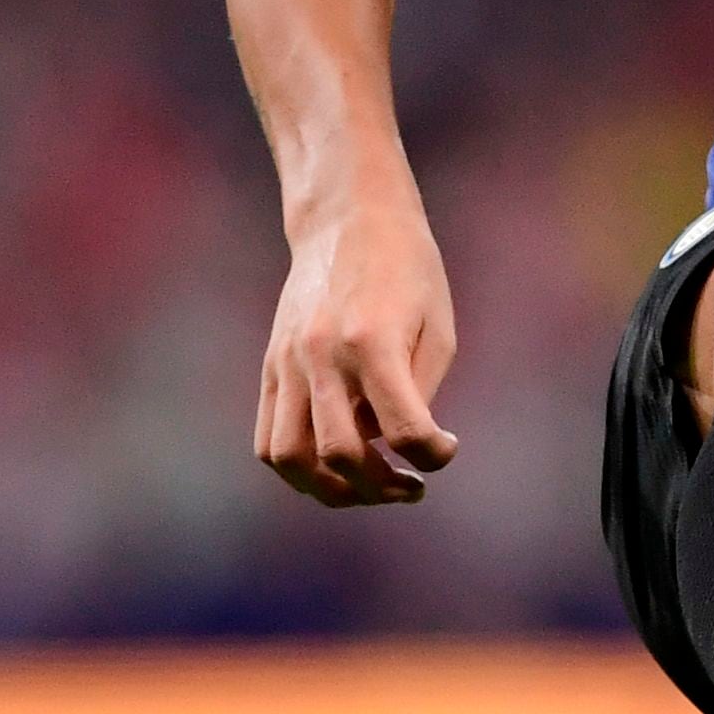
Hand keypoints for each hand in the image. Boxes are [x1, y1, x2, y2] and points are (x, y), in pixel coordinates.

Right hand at [256, 197, 457, 506]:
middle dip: (380, 487)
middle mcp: (321, 357)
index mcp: (373, 342)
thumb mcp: (437, 326)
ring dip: (332, 490)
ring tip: (371, 489)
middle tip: (412, 486)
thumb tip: (401, 448)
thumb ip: (419, 391)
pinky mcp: (269, 368)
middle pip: (339, 453)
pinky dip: (299, 469)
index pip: (401, 428)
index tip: (446, 448)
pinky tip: (336, 470)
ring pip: (289, 458)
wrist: (347, 223)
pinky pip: (268, 440)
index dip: (431, 455)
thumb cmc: (409, 272)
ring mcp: (286, 364)